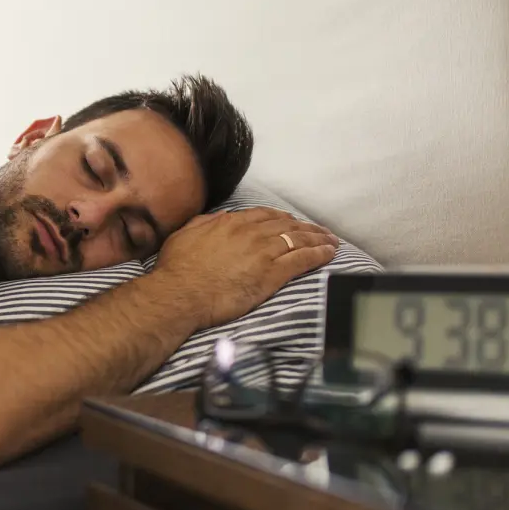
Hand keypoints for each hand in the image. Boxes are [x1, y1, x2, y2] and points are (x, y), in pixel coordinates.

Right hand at [153, 207, 338, 329]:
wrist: (180, 294)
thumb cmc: (176, 270)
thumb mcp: (184, 236)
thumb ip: (203, 223)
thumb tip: (219, 218)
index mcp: (229, 223)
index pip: (263, 215)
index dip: (282, 218)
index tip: (291, 221)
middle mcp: (249, 233)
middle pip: (286, 225)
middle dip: (306, 227)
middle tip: (320, 231)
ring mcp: (262, 252)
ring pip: (298, 239)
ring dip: (318, 238)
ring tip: (332, 241)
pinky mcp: (271, 274)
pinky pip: (302, 259)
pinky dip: (318, 254)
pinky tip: (329, 253)